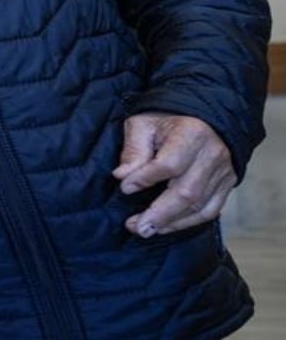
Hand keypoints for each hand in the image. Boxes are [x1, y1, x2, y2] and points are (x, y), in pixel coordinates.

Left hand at [113, 112, 235, 237]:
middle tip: (136, 227)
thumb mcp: (144, 124)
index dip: (146, 179)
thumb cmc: (167, 121)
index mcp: (192, 134)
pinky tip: (166, 226)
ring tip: (145, 229)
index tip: (125, 188)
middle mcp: (212, 155)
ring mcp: (223, 172)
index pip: (169, 164)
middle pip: (187, 192)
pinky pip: (210, 210)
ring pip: (199, 206)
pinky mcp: (227, 184)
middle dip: (159, 213)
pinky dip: (188, 222)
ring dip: (170, 222)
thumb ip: (134, 149)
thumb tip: (122, 176)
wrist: (203, 118)